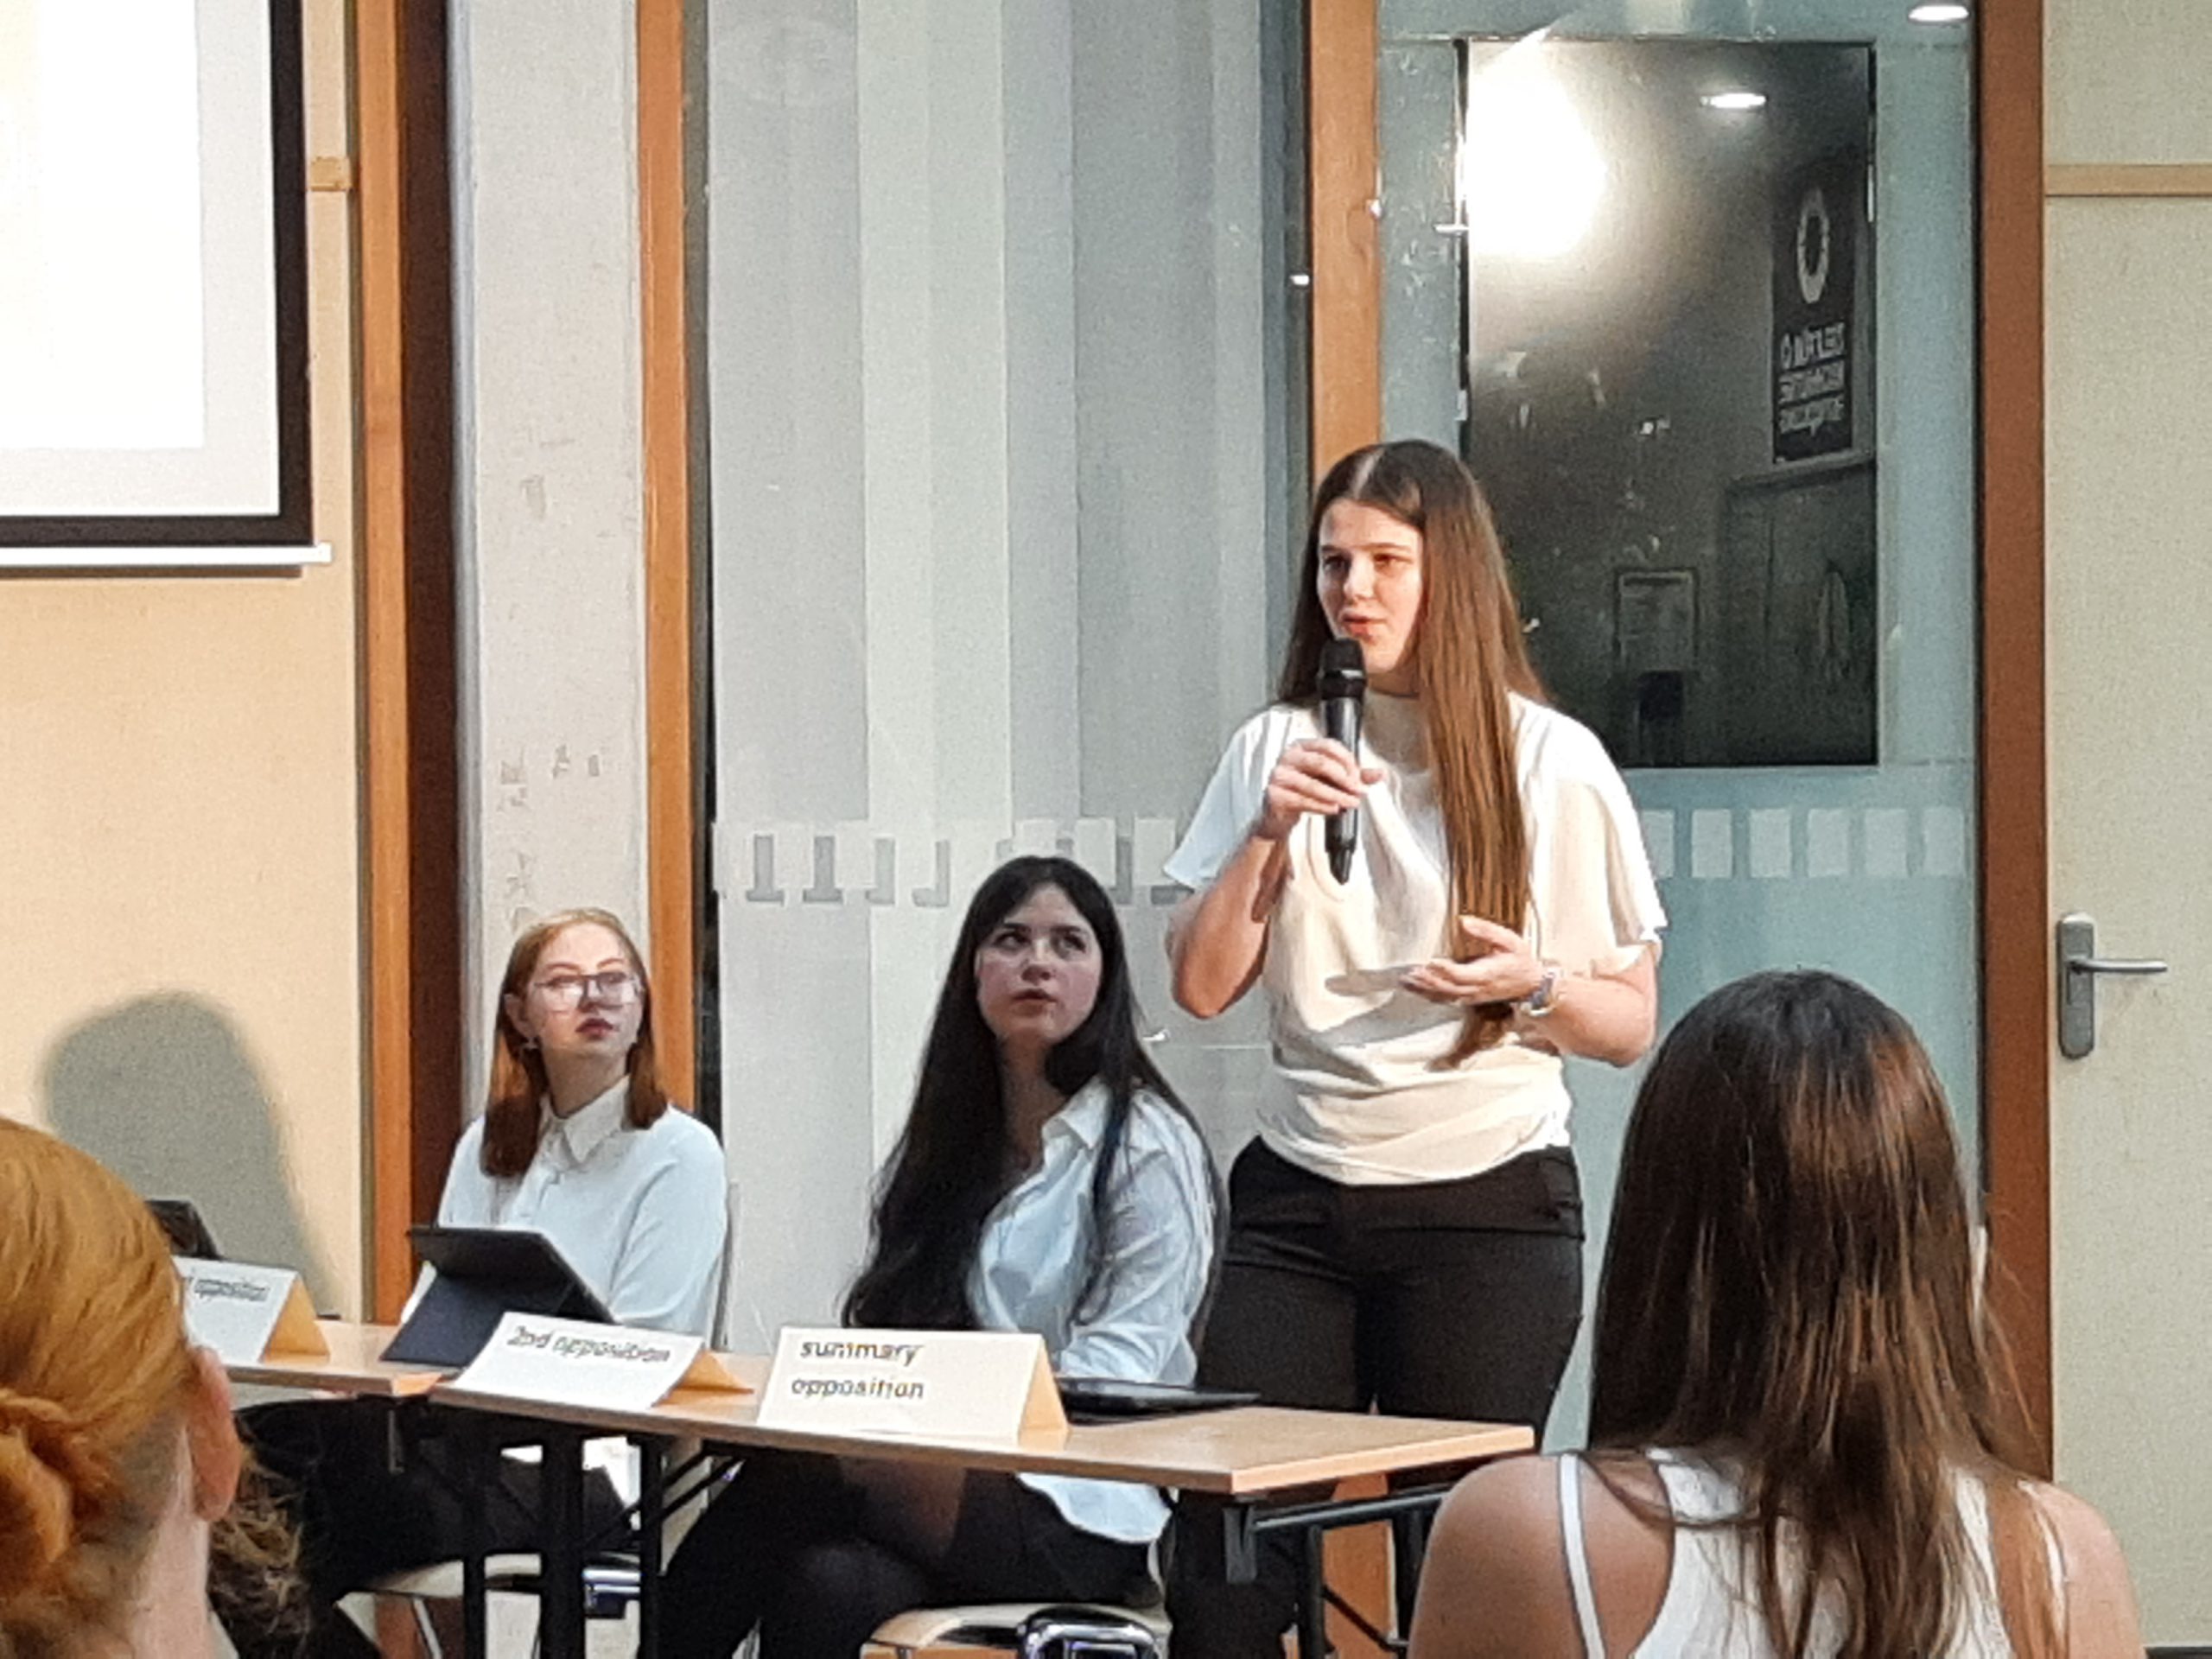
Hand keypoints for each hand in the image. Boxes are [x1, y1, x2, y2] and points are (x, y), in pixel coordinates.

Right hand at [1252, 739, 1382, 842]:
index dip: (1347, 761)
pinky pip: (1303, 800)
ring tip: (1352, 804)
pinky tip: (1334, 810)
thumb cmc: (1305, 791)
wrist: (1278, 815)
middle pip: (1321, 763)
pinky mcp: (1274, 795)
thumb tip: (1381, 774)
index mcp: (1302, 746)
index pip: (1328, 746)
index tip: (1359, 778)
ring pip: (1313, 785)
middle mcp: (1288, 757)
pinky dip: (1322, 806)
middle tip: (1359, 791)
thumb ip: (1354, 776)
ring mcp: (1279, 775)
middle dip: (1344, 779)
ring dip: (1337, 796)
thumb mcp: (1331, 781)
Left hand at [1401, 916, 1545, 1006]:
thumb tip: (1464, 921)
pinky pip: (1446, 1000)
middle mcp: (1477, 989)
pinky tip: (1416, 990)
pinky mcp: (1469, 999)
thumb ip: (1487, 931)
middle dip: (1427, 980)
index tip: (1430, 961)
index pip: (1461, 974)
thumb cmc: (1519, 960)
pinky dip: (1430, 995)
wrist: (1531, 985)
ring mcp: (1472, 997)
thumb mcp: (1509, 941)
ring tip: (1405, 981)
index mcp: (1486, 974)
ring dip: (1424, 989)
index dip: (1444, 969)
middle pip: (1447, 987)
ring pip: (1444, 996)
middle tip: (1408, 972)